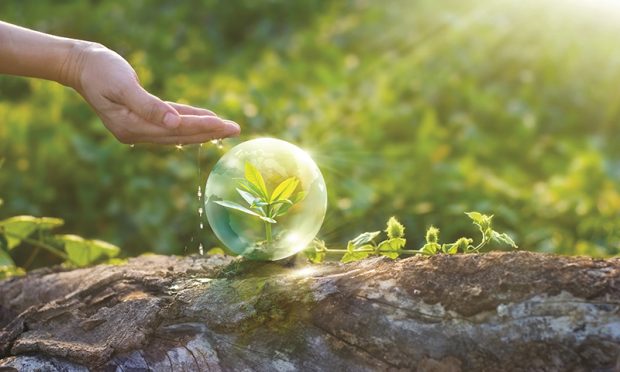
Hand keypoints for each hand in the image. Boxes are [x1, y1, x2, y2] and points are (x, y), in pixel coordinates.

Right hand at [67, 43, 239, 143]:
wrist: (81, 65)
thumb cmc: (100, 70)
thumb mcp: (123, 85)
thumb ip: (148, 106)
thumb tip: (174, 124)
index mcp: (131, 127)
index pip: (175, 130)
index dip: (201, 128)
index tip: (224, 126)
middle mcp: (135, 133)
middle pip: (180, 136)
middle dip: (209, 133)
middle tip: (236, 129)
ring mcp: (137, 129)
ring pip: (177, 132)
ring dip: (202, 129)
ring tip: (226, 127)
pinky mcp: (139, 120)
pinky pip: (169, 123)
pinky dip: (187, 121)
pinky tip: (205, 120)